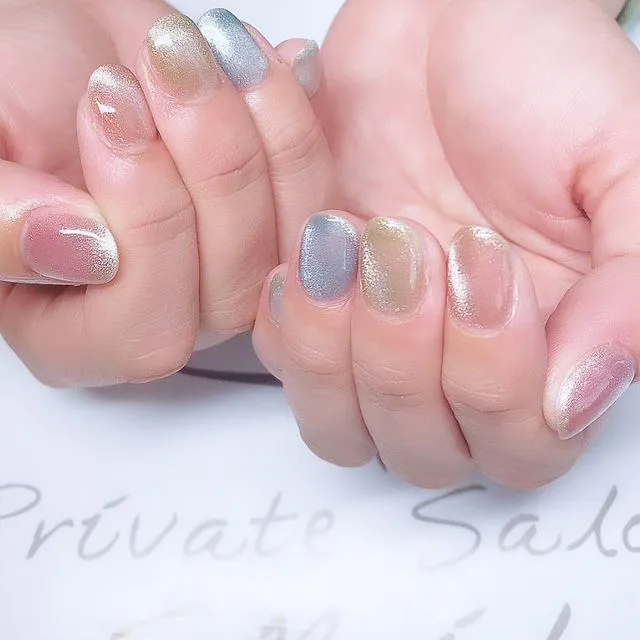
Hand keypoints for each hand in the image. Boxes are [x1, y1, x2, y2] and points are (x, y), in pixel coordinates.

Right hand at [0, 1, 333, 385]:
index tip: (112, 112)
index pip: (145, 333)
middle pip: (231, 294)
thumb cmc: (12, 97)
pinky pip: (316, 192)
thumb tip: (77, 246)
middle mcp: (166, 313)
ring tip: (211, 51)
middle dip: (214, 170)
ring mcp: (227, 269)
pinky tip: (278, 63)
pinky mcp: (271, 218)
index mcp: (79, 333)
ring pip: (288, 246)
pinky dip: (299, 120)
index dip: (147, 230)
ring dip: (265, 137)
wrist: (66, 54)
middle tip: (170, 66)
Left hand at [254, 0, 639, 488]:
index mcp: (543, 345)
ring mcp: (377, 340)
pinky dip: (285, 327)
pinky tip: (305, 257)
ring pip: (340, 429)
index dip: (492, 380)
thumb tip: (581, 400)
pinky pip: (281, 366)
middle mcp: (454, 360)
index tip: (481, 260)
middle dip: (403, 364)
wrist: (448, 19)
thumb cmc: (538, 79)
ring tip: (344, 243)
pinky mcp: (317, 306)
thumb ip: (625, 291)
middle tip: (407, 246)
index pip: (519, 445)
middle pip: (419, 450)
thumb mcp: (620, 165)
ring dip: (334, 354)